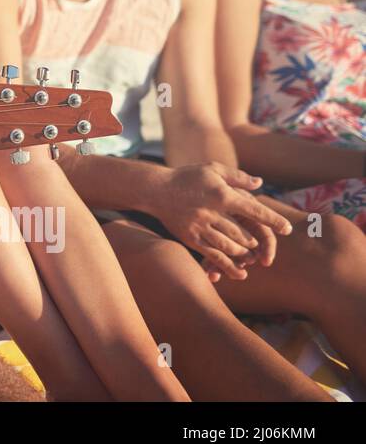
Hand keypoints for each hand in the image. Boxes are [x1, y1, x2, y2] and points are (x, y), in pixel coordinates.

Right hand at [146, 162, 292, 281]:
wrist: (155, 189)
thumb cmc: (186, 176)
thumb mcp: (212, 169)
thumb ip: (237, 177)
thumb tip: (260, 183)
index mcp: (222, 195)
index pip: (254, 210)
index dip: (273, 220)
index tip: (288, 229)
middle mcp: (212, 212)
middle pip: (243, 233)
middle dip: (256, 242)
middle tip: (260, 246)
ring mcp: (200, 226)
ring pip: (229, 246)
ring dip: (243, 253)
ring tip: (249, 255)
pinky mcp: (190, 237)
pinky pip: (213, 255)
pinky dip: (228, 266)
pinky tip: (239, 273)